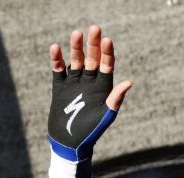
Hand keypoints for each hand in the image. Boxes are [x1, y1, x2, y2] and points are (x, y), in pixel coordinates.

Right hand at [48, 25, 131, 160]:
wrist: (70, 143)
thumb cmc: (91, 132)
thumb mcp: (105, 115)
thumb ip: (115, 99)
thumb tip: (128, 82)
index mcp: (104, 88)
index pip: (107, 65)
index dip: (107, 53)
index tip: (107, 40)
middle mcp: (90, 83)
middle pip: (92, 58)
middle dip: (93, 44)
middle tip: (94, 28)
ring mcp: (75, 84)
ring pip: (76, 61)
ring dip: (76, 48)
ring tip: (76, 33)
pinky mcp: (60, 88)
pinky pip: (59, 70)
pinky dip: (57, 60)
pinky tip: (55, 48)